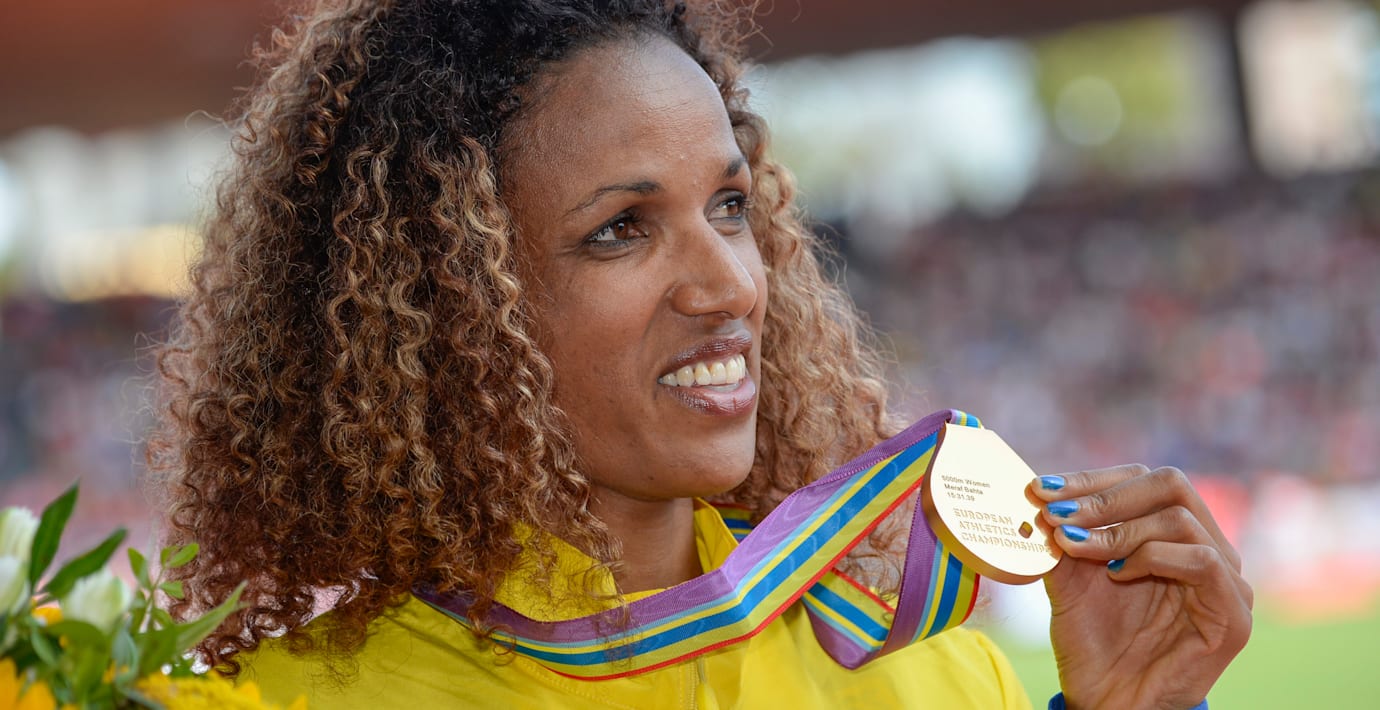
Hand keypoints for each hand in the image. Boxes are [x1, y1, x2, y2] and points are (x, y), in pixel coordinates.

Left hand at [1028, 465, 1252, 709]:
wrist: (1108, 703)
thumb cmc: (1093, 643)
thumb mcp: (1069, 579)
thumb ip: (1063, 536)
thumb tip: (1040, 492)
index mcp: (1170, 534)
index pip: (1142, 481)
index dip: (1092, 480)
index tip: (1042, 488)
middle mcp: (1205, 548)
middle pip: (1170, 484)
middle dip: (1104, 495)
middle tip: (1057, 512)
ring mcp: (1225, 580)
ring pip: (1182, 518)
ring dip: (1119, 527)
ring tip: (1076, 546)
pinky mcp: (1232, 614)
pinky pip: (1203, 561)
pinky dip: (1153, 557)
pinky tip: (1117, 573)